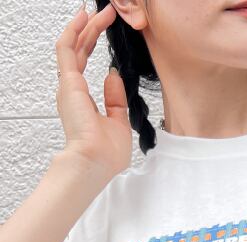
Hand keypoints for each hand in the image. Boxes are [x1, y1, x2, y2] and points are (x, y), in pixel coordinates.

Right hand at [55, 3, 131, 179]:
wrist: (96, 162)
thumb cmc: (106, 153)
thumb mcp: (119, 123)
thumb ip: (115, 99)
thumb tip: (113, 74)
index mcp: (83, 100)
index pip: (85, 64)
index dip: (93, 43)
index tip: (105, 28)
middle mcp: (72, 91)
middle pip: (80, 51)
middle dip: (91, 29)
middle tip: (105, 12)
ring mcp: (69, 86)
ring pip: (74, 47)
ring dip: (85, 27)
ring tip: (97, 10)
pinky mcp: (68, 83)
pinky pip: (67, 50)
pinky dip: (74, 31)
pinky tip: (83, 17)